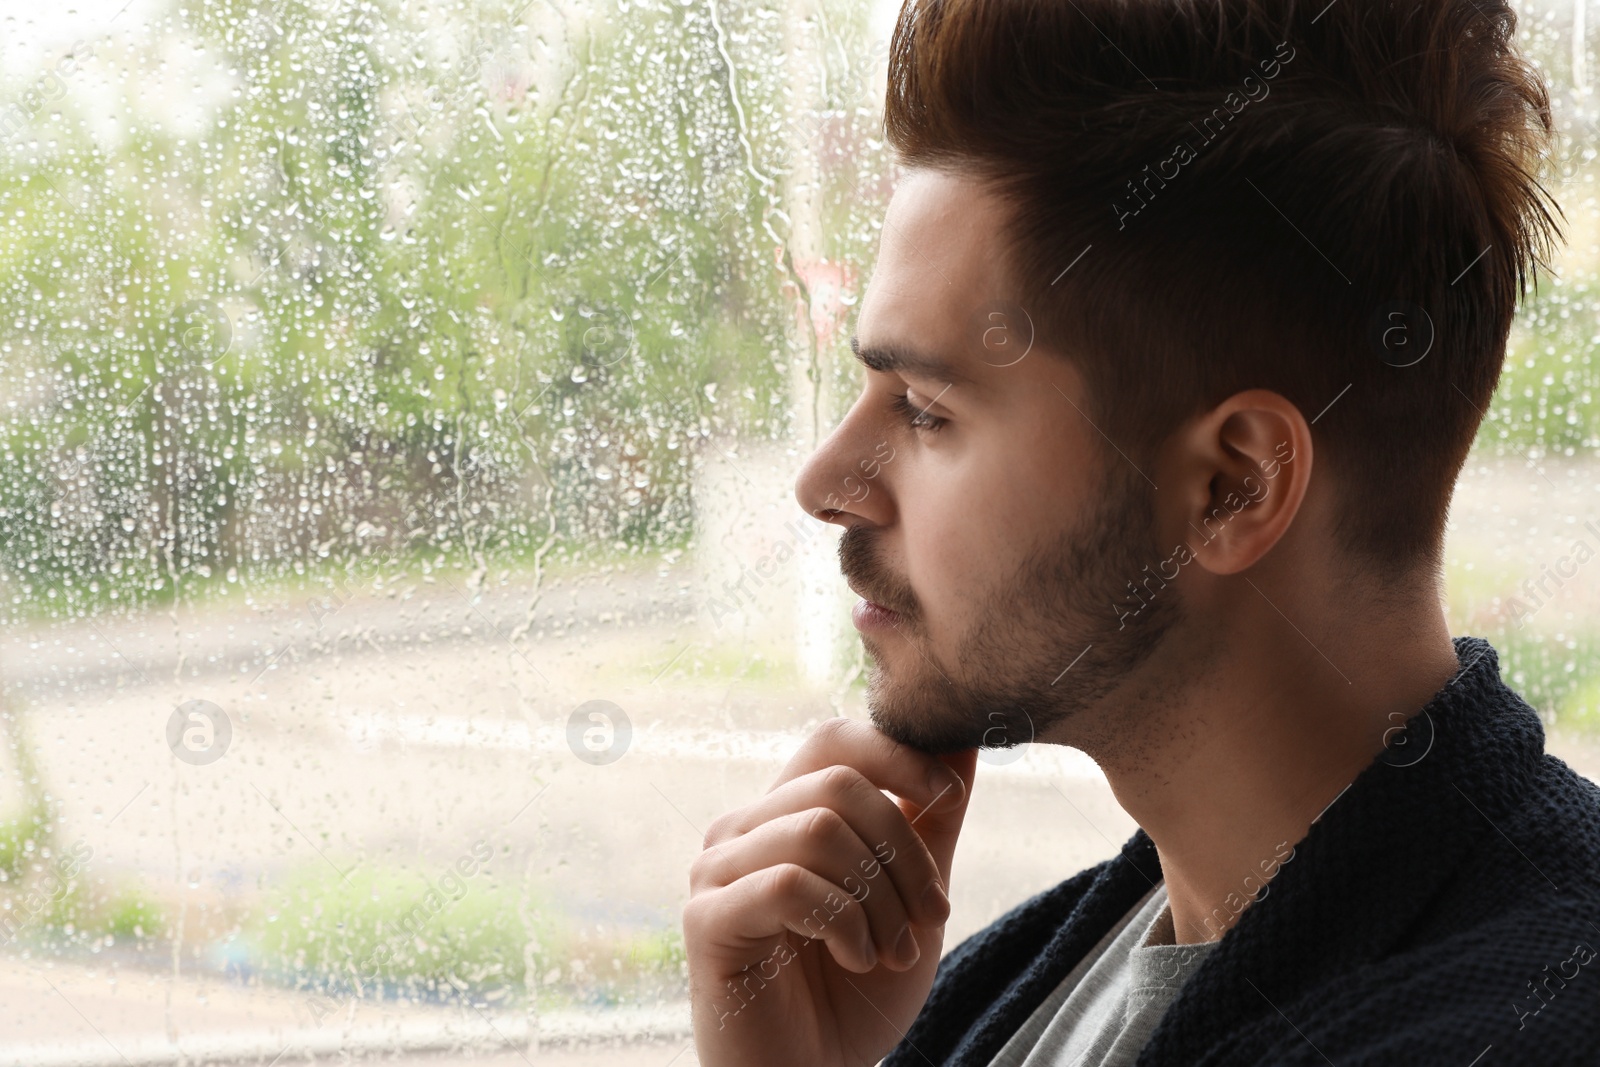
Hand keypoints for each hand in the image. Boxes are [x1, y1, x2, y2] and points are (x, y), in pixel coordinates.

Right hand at [684, 717, 977, 1066]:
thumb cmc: (858, 993)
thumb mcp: (911, 897)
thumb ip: (929, 820)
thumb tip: (963, 738)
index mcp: (786, 814)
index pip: (833, 741)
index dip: (898, 754)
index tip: (950, 797)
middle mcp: (742, 829)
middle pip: (837, 782)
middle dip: (904, 850)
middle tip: (930, 915)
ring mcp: (717, 871)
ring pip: (818, 831)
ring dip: (880, 899)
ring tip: (890, 951)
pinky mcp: (707, 919)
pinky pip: (788, 886)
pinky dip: (843, 923)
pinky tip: (854, 960)